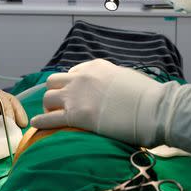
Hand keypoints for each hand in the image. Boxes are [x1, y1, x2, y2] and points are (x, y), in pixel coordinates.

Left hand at [0, 87, 28, 127]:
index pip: (1, 98)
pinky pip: (2, 111)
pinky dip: (7, 119)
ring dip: (15, 115)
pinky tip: (8, 128)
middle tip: (22, 125)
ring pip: (8, 105)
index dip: (8, 111)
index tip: (9, 124)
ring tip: (20, 126)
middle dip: (17, 111)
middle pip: (9, 99)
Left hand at [31, 59, 190, 162]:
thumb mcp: (129, 79)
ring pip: (48, 97)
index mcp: (96, 66)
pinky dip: (41, 121)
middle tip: (61, 105)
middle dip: (56, 92)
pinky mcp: (75, 115)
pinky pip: (49, 117)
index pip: (74, 72)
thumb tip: (117, 91)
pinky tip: (37, 124)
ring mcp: (77, 95)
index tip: (76, 94)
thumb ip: (115, 82)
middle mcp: (82, 77)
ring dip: (49, 106)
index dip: (73, 84)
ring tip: (51, 115)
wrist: (153, 108)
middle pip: (55, 82)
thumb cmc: (150, 97)